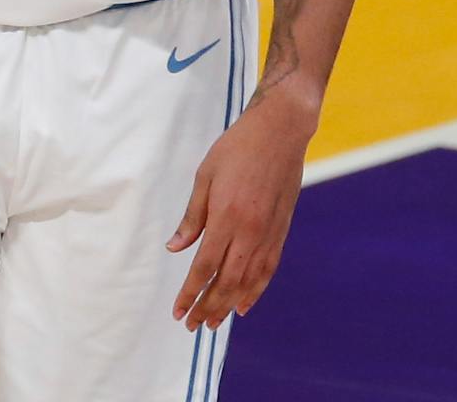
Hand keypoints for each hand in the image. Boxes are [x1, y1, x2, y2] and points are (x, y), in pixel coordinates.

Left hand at [165, 90, 316, 329]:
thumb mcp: (206, 176)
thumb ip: (192, 217)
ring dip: (228, 305)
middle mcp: (249, 231)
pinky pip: (268, 269)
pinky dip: (256, 290)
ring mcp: (268, 232)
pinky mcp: (281, 229)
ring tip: (213, 323)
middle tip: (192, 326)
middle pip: (226, 282)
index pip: (204, 267)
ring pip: (248, 281)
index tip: (178, 312)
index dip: (190, 293)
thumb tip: (175, 248)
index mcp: (226, 217)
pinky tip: (244, 305)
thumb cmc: (237, 148)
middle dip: (207, 307)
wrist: (281, 130)